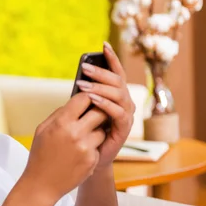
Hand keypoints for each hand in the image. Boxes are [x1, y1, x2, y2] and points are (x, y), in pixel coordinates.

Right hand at [20, 92, 107, 201]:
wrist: (42, 185)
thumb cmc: (40, 154)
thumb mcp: (42, 130)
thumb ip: (59, 114)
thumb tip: (76, 101)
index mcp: (61, 122)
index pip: (84, 98)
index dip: (87, 97)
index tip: (87, 99)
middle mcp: (76, 133)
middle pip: (99, 112)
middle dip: (97, 112)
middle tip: (93, 114)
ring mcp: (86, 148)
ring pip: (102, 130)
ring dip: (96, 131)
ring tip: (83, 137)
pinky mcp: (92, 160)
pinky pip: (98, 146)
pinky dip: (92, 148)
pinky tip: (79, 154)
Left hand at [75, 42, 135, 168]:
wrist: (85, 160)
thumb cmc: (83, 133)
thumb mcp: (82, 110)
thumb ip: (85, 95)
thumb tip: (79, 79)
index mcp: (116, 96)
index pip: (116, 73)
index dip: (112, 59)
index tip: (103, 45)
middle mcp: (125, 103)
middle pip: (117, 81)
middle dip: (100, 72)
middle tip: (83, 68)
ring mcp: (126, 115)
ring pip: (119, 94)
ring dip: (100, 87)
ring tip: (82, 84)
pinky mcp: (124, 129)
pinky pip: (118, 112)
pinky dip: (105, 104)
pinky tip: (93, 100)